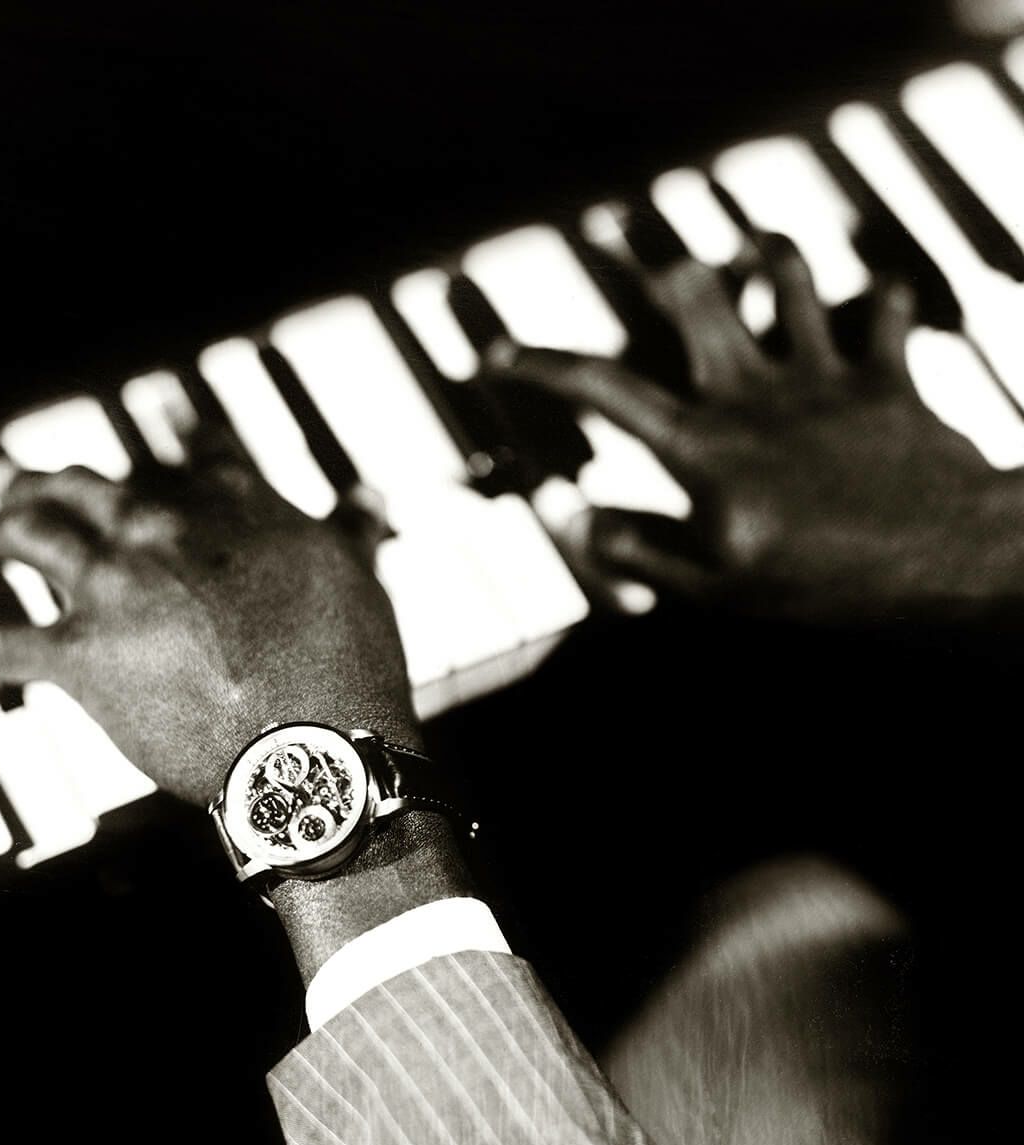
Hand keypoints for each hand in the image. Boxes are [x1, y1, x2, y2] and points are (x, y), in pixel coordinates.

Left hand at [0, 451, 417, 804]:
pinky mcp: (82, 654)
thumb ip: (350, 531)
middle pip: (88, 485)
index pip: (200, 455)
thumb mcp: (359, 579)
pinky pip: (3, 647)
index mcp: (234, 506)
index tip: (169, 430)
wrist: (315, 743)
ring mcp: (115, 585)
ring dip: (6, 528)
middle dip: (54, 481)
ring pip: (34, 535)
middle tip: (30, 481)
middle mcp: (164, 528)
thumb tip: (369, 496)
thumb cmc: (348, 663)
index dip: (182, 439)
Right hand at [489, 236, 1023, 624]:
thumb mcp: (713, 588)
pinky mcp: (887, 375)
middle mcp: (753, 393)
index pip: (602, 389)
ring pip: (785, 275)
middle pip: (693, 293)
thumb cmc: (821, 582)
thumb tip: (578, 516)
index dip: (541, 365)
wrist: (943, 558)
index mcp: (702, 445)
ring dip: (766, 259)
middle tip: (659, 280)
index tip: (499, 354)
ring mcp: (822, 377)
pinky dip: (876, 301)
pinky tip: (873, 307)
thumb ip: (638, 549)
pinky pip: (883, 308)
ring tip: (756, 258)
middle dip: (664, 274)